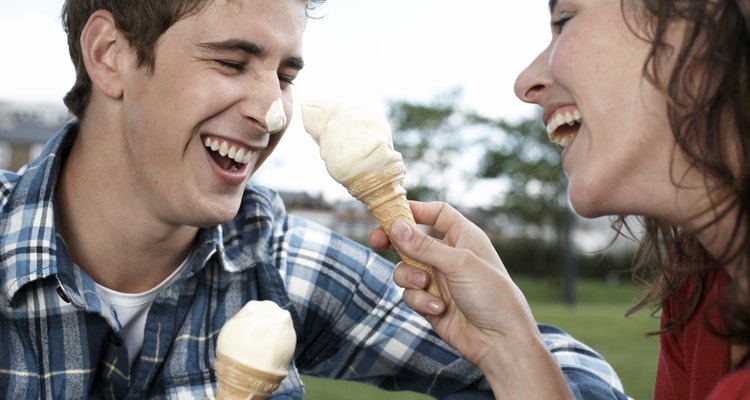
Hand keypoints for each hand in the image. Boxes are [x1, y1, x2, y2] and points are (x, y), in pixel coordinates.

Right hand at [370, 201, 570, 397]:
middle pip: (412, 239)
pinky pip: (410, 294)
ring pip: (405, 269)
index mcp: (463, 237)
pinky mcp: (430, 302)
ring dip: (409, 277)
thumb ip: (424, 246)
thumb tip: (395, 226)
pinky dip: (420, 300)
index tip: (390, 212)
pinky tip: (439, 309)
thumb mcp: (459, 264)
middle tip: (376, 241)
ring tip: (425, 286)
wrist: (500, 342)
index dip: (414, 210)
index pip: (436, 213)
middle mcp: (449, 255)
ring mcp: (438, 280)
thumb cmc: (493, 296)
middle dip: (394, 241)